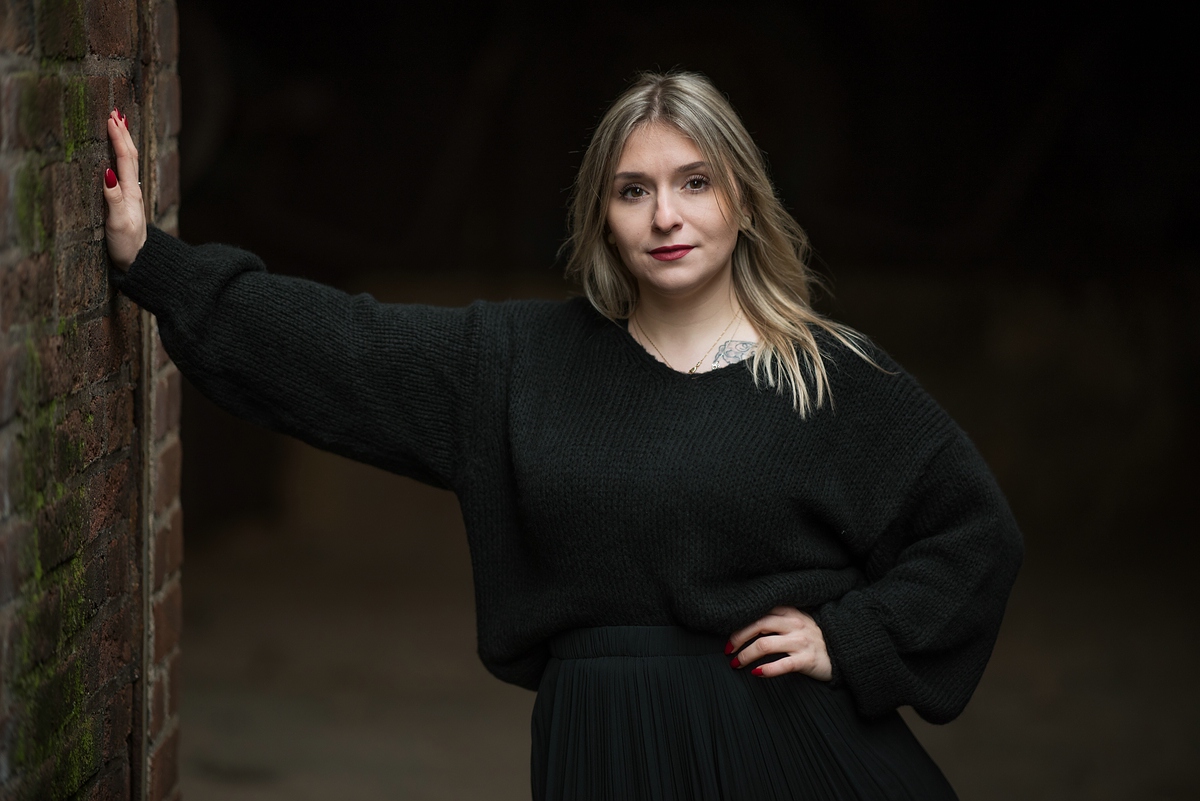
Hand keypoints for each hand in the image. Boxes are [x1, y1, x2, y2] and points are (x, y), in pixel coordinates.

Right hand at [102, 109, 146, 270]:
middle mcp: (132, 190)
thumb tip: (107, 172)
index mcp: (130, 192)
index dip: (118, 138)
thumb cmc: (127, 245)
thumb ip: (113, 198)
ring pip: (129, 163)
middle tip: (115, 112)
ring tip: (119, 124)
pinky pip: (124, 172)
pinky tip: (118, 154)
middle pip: (129, 156)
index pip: (124, 158)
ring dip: (124, 141)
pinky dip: (121, 156)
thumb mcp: (118, 223)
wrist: (139, 262)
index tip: (111, 118)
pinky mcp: (126, 201)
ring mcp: (130, 195)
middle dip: (123, 133)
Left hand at [726, 605, 831, 680]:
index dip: (740, 624)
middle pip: (758, 626)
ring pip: (764, 645)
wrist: (843, 652)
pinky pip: (782, 664)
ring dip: (745, 656)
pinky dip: (766, 670)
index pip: (759, 613)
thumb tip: (746, 624)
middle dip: (738, 639)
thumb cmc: (812, 637)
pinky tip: (756, 673)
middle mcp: (794, 624)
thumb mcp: (797, 621)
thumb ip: (777, 618)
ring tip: (736, 664)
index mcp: (790, 612)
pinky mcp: (807, 660)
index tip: (729, 637)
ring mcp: (801, 642)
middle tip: (728, 651)